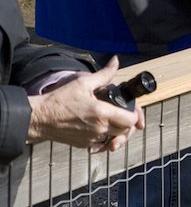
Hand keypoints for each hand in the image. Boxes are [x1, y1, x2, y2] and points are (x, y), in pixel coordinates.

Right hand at [26, 56, 145, 152]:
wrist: (39, 118)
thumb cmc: (59, 100)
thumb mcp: (83, 83)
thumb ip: (104, 74)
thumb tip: (115, 61)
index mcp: (102, 113)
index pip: (130, 120)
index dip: (134, 115)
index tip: (131, 110)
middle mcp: (99, 128)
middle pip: (124, 131)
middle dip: (128, 123)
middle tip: (124, 115)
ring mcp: (91, 138)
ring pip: (114, 139)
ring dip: (118, 132)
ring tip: (115, 123)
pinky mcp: (84, 144)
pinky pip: (101, 145)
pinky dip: (105, 139)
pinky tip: (102, 130)